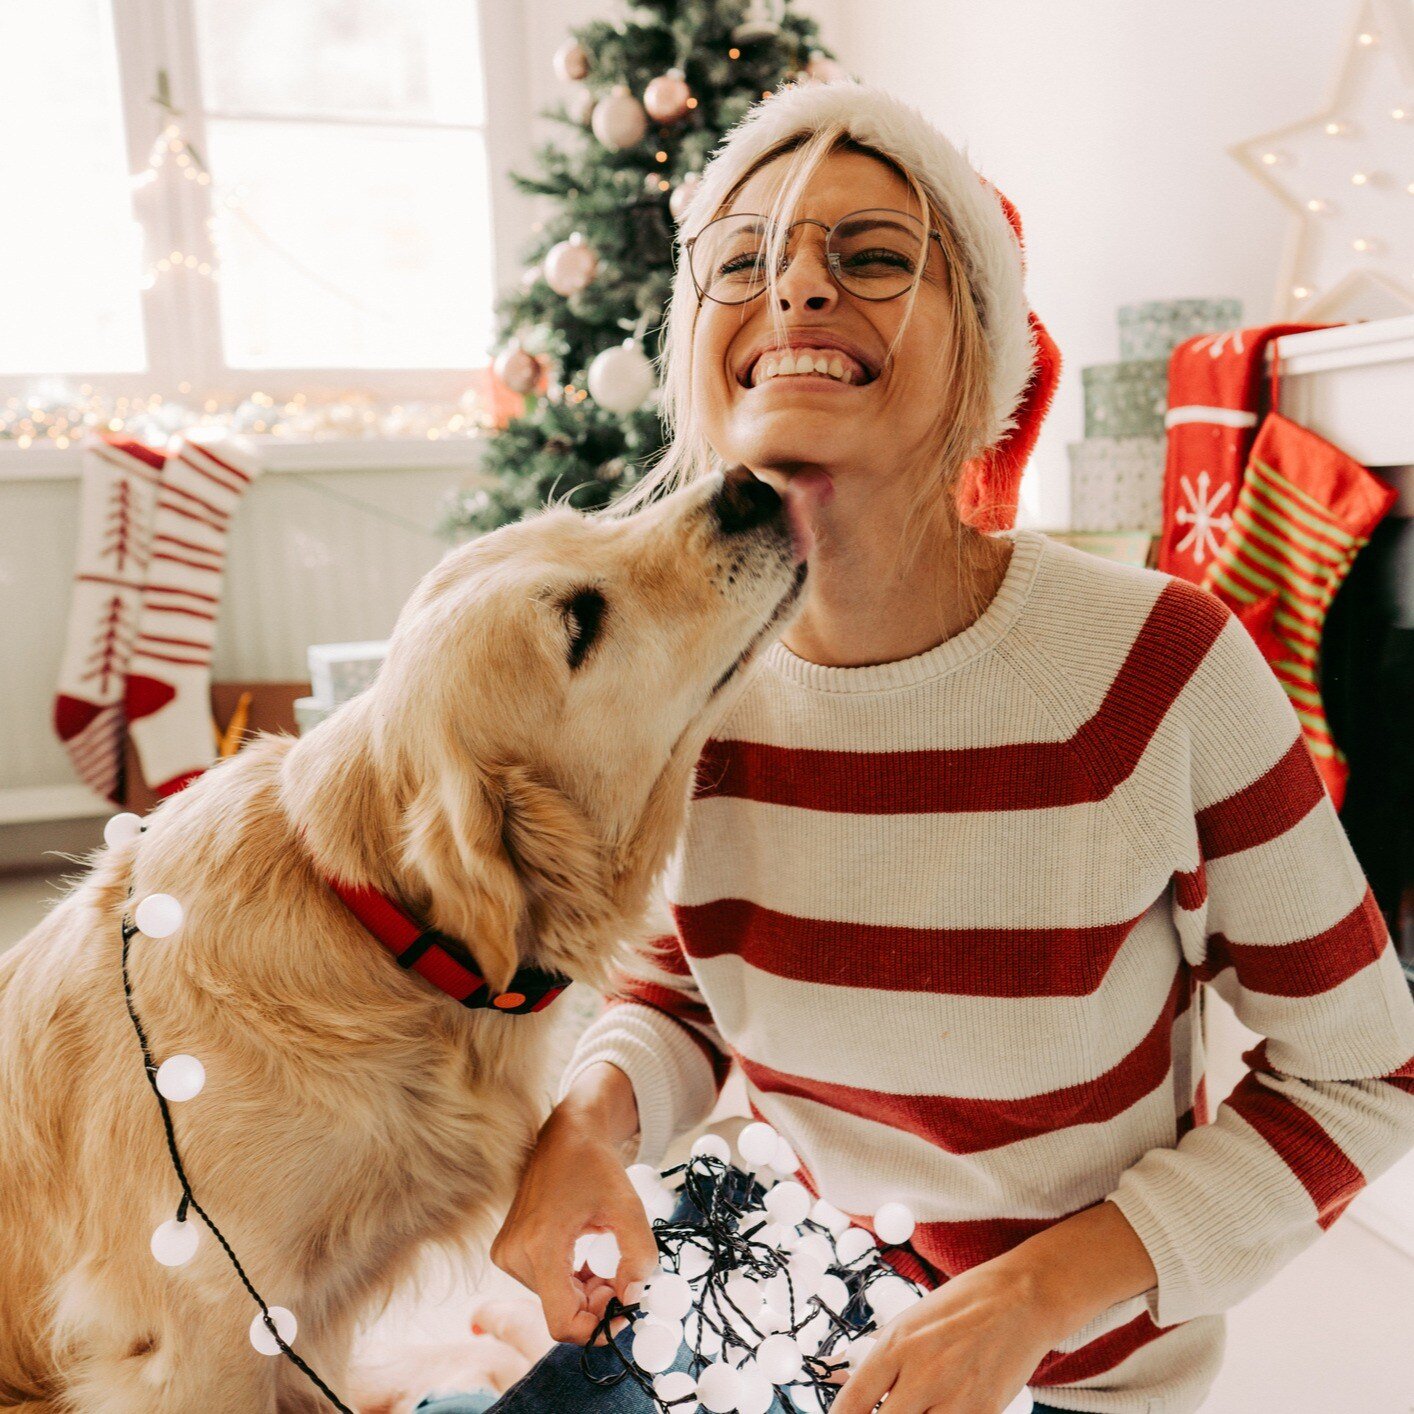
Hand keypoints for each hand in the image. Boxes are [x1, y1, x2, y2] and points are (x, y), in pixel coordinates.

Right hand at [489, 1089, 659, 1347]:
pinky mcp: (506, 1252)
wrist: (566, 1134)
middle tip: (621, 1277)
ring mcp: (506, 1254)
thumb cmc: (596, 1165)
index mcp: (540, 1244)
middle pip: (560, 1311)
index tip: (624, 1312)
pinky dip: (570, 1281)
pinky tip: (586, 1257)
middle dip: (595, 1304)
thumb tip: (632, 1297)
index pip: (561, 1322)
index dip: (596, 1328)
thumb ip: (639, 1256)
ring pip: (553, 1301)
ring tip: (604, 1259)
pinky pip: (543, 1286)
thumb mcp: (629, 1206)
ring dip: (584, 1292)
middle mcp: (514, 1254)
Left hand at [826, 1257, 1060, 1413]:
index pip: (853, 1402)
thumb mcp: (910, 1321)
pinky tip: (938, 1411)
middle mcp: (922, 1372)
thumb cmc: (961, 1305)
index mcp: (897, 1344)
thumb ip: (878, 1357)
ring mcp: (956, 1397)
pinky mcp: (985, 1412)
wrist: (1020, 1299)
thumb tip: (844, 1384)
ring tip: (914, 1409)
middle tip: (885, 1412)